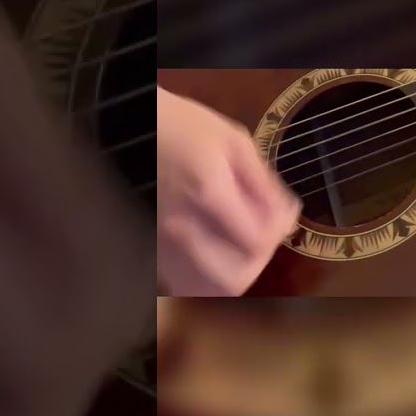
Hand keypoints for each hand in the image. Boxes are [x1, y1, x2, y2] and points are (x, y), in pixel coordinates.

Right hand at [156, 88, 300, 296]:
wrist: (128, 128)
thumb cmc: (181, 126)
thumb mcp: (232, 140)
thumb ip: (263, 183)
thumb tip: (287, 218)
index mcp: (208, 193)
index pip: (257, 242)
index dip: (278, 233)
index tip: (282, 213)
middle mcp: (182, 227)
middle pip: (234, 279)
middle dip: (258, 260)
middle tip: (262, 233)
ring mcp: (162, 243)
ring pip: (207, 289)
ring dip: (233, 272)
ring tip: (238, 244)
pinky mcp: (150, 249)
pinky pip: (183, 285)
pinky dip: (206, 279)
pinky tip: (214, 254)